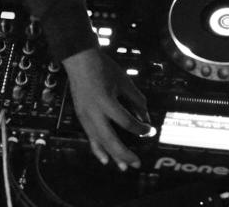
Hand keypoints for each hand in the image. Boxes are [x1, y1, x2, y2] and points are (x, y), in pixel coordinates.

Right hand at [62, 47, 152, 169]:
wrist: (79, 60)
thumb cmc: (103, 67)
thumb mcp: (124, 81)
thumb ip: (136, 99)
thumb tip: (146, 116)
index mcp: (106, 102)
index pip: (126, 122)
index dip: (140, 128)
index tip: (149, 130)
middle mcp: (94, 113)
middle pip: (111, 140)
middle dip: (125, 153)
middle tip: (137, 163)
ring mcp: (86, 117)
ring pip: (100, 142)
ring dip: (113, 155)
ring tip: (124, 167)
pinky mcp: (81, 117)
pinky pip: (90, 138)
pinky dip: (98, 150)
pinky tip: (105, 160)